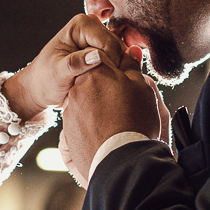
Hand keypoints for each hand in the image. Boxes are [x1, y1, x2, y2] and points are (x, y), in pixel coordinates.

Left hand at [2, 15, 127, 119]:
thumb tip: (97, 56)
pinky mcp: (104, 49)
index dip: (110, 64)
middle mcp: (93, 26)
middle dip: (113, 68)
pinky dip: (115, 73)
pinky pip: (120, 61)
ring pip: (122, 56)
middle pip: (119, 48)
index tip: (101, 82)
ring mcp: (100, 37)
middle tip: (101, 86)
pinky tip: (104, 84)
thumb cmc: (45, 80)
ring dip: (115, 72)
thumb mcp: (57, 74)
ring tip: (101, 86)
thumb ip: (75, 64)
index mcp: (81, 25)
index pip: (109, 43)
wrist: (41, 87)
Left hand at [61, 51, 161, 180]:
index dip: (118, 64)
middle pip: (93, 78)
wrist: (119, 159)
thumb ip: (131, 66)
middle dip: (107, 84)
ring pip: (87, 99)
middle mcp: (78, 87)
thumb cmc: (135, 120)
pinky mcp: (68, 128)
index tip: (127, 75)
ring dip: (99, 103)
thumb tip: (130, 49)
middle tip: (124, 98)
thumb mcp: (141, 87)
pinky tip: (105, 129)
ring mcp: (71, 108)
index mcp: (95, 71)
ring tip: (116, 117)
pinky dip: (92, 120)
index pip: (105, 56)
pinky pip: (81, 118)